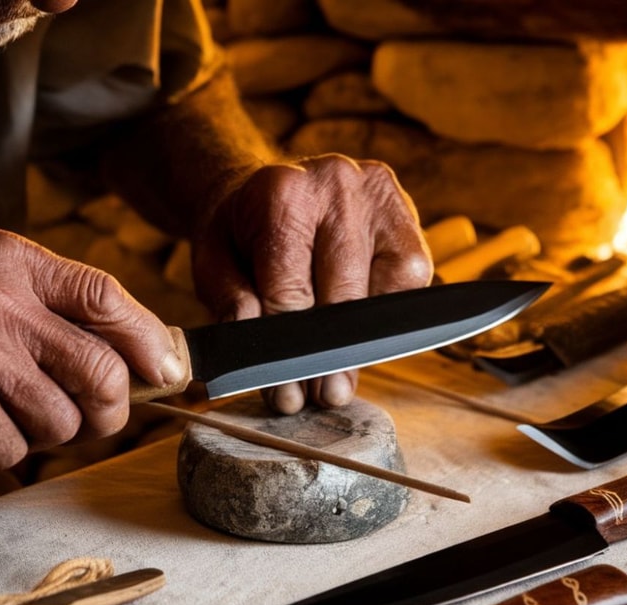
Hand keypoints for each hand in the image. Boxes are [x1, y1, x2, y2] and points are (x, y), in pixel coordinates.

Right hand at [0, 229, 181, 468]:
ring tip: (8, 412)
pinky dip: (1, 450)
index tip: (169, 370)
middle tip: (99, 419)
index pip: (106, 296)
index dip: (149, 340)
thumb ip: (57, 308)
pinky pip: (14, 448)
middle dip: (111, 410)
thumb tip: (148, 355)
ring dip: (47, 433)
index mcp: (11, 260)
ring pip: (62, 420)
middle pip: (101, 371)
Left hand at [191, 154, 432, 413]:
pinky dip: (392, 308)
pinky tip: (366, 328)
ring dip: (368, 337)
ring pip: (391, 284)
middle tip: (324, 397)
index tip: (286, 393)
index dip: (287, 350)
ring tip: (344, 372)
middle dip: (330, 357)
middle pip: (345, 292)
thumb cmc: (239, 233)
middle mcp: (336, 185)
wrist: (262, 187)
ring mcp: (377, 193)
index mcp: (281, 194)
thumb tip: (257, 347)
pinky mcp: (403, 210)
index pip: (290, 290)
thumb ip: (232, 303)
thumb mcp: (213, 264)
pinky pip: (412, 274)